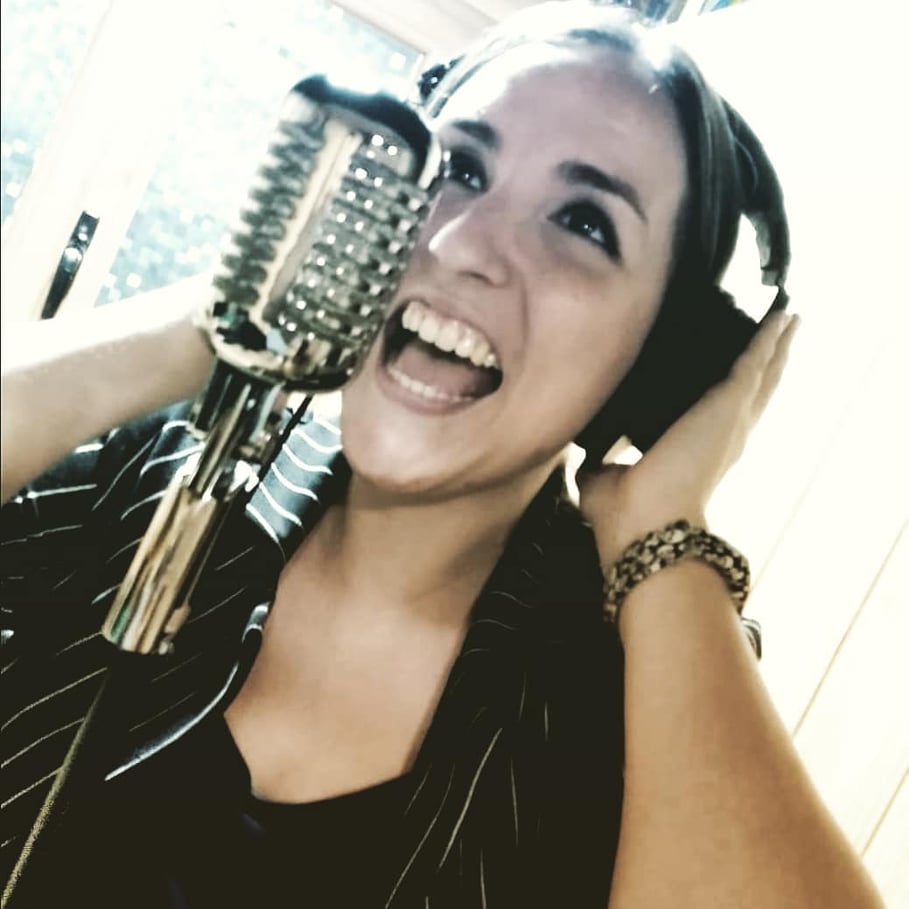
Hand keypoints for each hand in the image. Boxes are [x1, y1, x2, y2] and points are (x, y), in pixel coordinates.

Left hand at [578, 311, 799, 567]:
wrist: (645, 524)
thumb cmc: (626, 516)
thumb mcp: (603, 479)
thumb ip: (600, 462)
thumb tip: (587, 452)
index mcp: (699, 455)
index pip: (721, 416)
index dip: (733, 394)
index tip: (738, 372)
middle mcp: (724, 438)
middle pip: (754, 391)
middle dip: (768, 362)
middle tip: (781, 333)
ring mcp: (732, 420)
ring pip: (762, 374)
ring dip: (776, 345)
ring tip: (788, 318)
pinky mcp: (730, 403)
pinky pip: (755, 360)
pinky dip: (768, 337)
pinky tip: (779, 315)